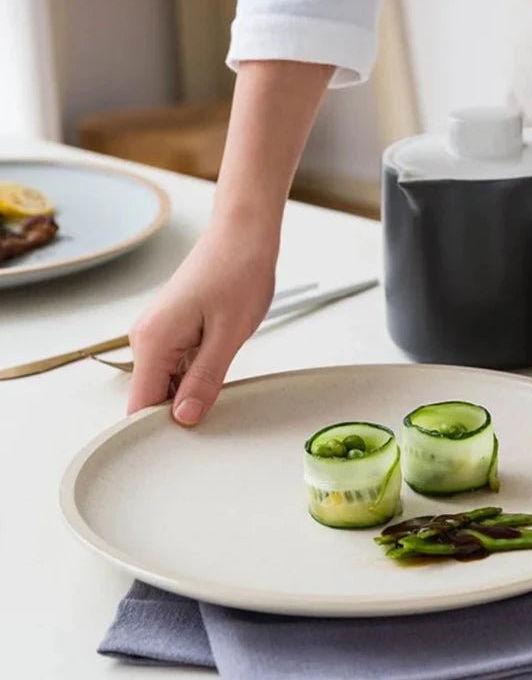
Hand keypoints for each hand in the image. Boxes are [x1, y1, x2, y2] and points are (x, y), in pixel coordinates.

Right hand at [127, 223, 274, 425]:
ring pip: (167, 382)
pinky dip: (196, 373)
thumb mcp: (228, 335)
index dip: (161, 430)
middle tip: (217, 412)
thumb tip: (184, 418)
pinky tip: (220, 365)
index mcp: (152, 341)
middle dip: (180, 412)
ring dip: (192, 390)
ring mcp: (158, 332)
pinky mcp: (172, 328)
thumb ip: (204, 380)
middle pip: (152, 397)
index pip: (140, 405)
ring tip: (224, 377)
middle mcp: (146, 337)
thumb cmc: (238, 271)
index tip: (186, 446)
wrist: (243, 233)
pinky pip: (177, 365)